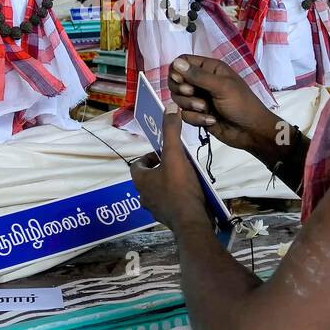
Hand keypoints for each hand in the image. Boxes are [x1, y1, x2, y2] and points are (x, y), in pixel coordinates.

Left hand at [129, 105, 208, 233]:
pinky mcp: (168, 217)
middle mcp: (143, 195)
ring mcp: (155, 208)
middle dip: (161, 168)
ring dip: (169, 181)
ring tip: (185, 175)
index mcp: (140, 180)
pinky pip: (169, 202)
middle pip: (148, 177)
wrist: (192, 222)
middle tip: (176, 161)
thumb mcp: (176, 155)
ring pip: (159, 189)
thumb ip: (171, 131)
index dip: (149, 156)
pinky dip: (176, 195)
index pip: (137, 164)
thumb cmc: (180, 188)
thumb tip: (169, 107)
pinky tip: (191, 191)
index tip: (163, 152)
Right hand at [168, 54, 284, 159]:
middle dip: (182, 90)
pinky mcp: (198, 115)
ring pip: (179, 99)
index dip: (177, 70)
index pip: (183, 61)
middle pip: (176, 81)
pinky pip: (185, 114)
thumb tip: (176, 62)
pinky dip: (196, 118)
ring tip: (205, 109)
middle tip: (192, 93)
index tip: (180, 80)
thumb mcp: (221, 87)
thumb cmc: (241, 104)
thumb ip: (198, 76)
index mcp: (210, 69)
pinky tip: (211, 120)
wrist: (251, 131)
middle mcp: (202, 82)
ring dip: (190, 105)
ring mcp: (199, 99)